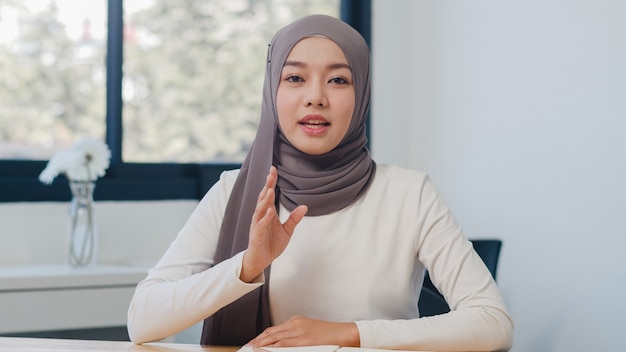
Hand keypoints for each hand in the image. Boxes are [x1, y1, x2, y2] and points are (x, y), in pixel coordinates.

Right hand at [240, 166, 307, 282]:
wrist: (261, 260)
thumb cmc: (271, 244)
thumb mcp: (286, 231)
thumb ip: (294, 219)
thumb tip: (305, 206)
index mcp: (268, 213)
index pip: (269, 195)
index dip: (271, 182)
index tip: (273, 169)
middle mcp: (261, 216)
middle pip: (263, 198)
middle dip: (267, 185)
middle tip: (271, 173)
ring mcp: (257, 225)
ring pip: (260, 210)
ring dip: (265, 200)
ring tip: (270, 190)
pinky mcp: (256, 236)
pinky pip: (260, 225)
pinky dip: (265, 218)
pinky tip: (269, 211)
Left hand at [247, 316, 359, 346]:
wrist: (344, 334)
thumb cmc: (329, 335)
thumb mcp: (309, 330)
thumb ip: (294, 334)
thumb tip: (281, 342)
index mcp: (297, 321)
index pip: (274, 329)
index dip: (262, 336)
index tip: (254, 341)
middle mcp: (296, 324)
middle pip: (271, 333)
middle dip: (258, 340)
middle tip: (249, 346)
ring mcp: (299, 332)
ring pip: (275, 338)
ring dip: (261, 344)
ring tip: (253, 348)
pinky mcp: (304, 340)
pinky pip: (283, 343)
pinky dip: (272, 346)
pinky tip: (264, 349)